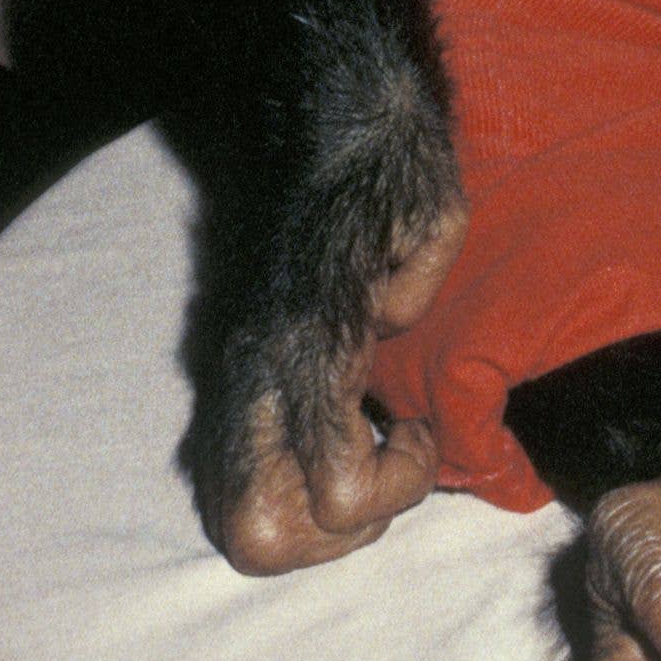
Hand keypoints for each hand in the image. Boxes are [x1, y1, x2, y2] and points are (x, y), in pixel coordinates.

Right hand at [197, 197, 466, 573]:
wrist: (319, 123)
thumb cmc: (386, 164)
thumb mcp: (433, 212)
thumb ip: (420, 284)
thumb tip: (389, 328)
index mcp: (310, 340)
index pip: (340, 488)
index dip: (399, 482)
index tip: (419, 423)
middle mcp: (255, 377)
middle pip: (259, 538)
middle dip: (338, 529)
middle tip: (384, 461)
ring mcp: (231, 384)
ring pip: (238, 525)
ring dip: (311, 520)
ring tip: (360, 455)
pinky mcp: (227, 383)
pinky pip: (230, 486)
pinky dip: (285, 490)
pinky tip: (331, 437)